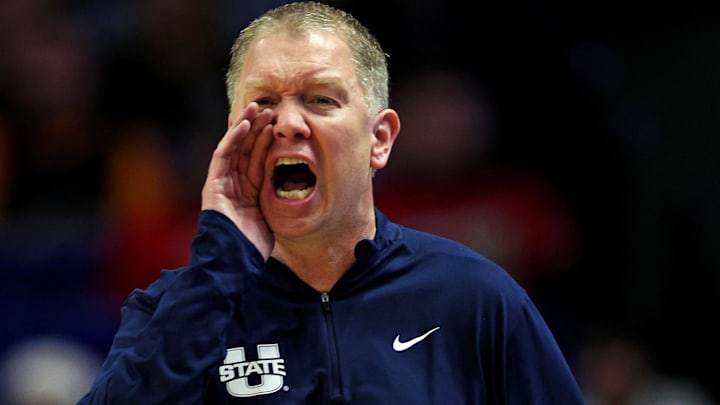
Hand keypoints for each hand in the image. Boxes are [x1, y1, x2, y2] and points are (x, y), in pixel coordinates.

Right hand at [201, 102, 274, 259]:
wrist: (234, 259)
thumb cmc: (254, 246)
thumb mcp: (273, 217)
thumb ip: (278, 201)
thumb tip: (302, 192)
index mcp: (249, 191)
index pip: (258, 159)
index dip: (268, 140)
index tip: (281, 124)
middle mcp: (235, 184)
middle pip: (246, 149)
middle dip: (258, 127)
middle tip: (272, 108)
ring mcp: (223, 183)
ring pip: (235, 147)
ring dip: (246, 126)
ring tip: (259, 107)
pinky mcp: (213, 183)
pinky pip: (223, 155)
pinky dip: (233, 138)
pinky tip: (243, 123)